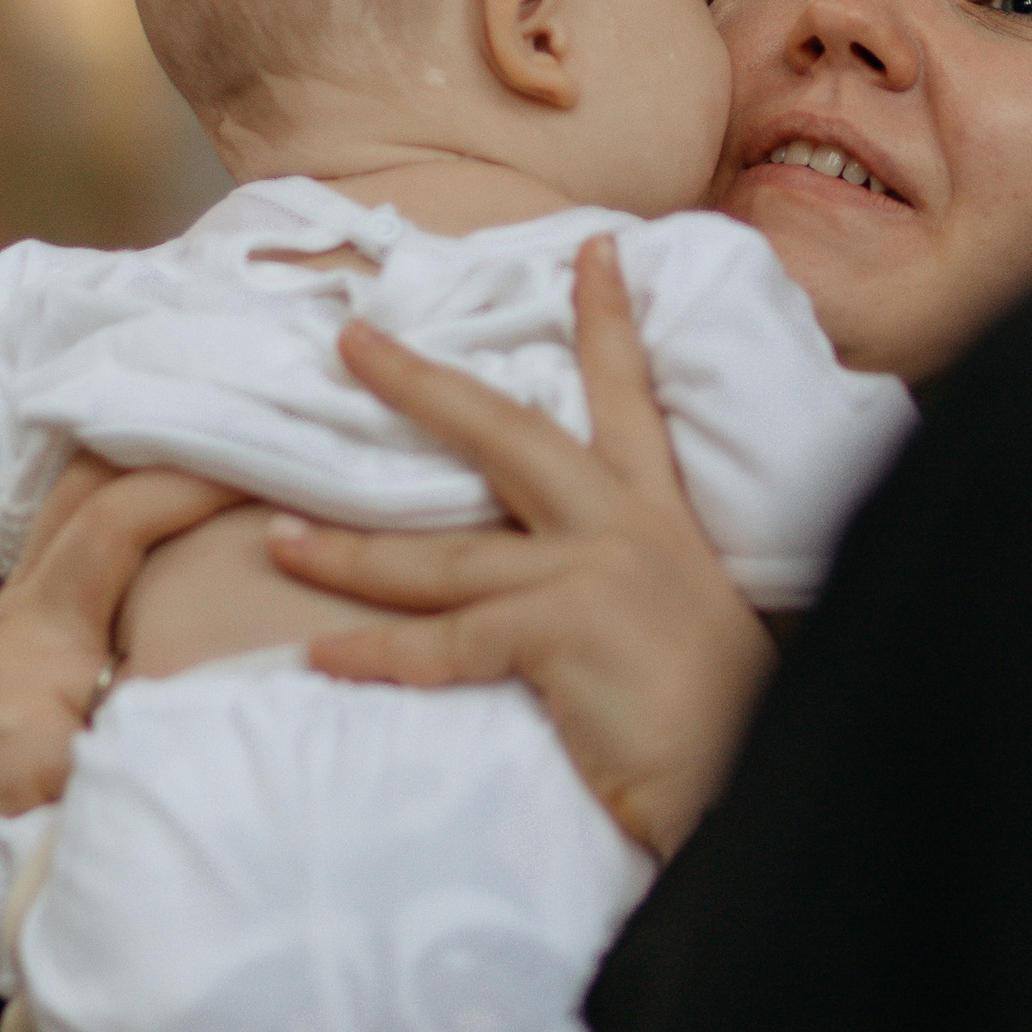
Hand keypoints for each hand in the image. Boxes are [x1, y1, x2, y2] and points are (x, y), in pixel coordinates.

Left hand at [0, 458, 243, 971]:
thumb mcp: (60, 804)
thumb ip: (132, 751)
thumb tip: (220, 708)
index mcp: (38, 635)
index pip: (113, 522)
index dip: (188, 484)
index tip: (271, 468)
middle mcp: (25, 602)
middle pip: (87, 478)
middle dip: (167, 438)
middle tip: (257, 422)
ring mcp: (24, 607)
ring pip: (81, 493)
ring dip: (149, 458)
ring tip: (231, 439)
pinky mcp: (35, 625)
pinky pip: (86, 530)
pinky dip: (135, 494)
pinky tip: (188, 492)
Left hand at [271, 237, 771, 858]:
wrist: (750, 781)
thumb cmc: (724, 722)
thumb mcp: (683, 621)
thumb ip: (631, 581)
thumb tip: (573, 580)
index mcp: (661, 518)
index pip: (630, 397)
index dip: (608, 321)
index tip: (594, 249)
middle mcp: (627, 528)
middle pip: (506, 434)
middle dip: (420, 386)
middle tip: (351, 343)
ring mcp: (594, 574)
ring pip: (446, 555)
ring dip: (353, 553)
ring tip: (280, 542)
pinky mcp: (565, 630)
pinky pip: (445, 640)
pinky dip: (378, 651)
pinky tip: (323, 654)